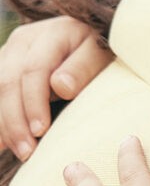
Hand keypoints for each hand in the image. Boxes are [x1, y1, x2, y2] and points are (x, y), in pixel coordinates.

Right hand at [0, 16, 113, 159]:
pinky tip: (3, 142)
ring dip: (4, 123)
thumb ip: (83, 68)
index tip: (40, 131)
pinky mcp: (6, 66)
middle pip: (7, 82)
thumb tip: (60, 86)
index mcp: (52, 33)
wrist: (95, 42)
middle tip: (27, 152)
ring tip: (19, 151)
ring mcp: (11, 52)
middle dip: (14, 120)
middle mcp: (25, 39)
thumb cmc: (103, 52)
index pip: (33, 70)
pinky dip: (0, 119)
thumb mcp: (102, 56)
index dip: (34, 103)